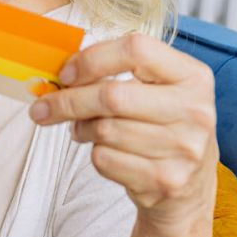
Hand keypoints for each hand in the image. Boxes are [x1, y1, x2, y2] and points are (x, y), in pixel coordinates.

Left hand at [28, 34, 218, 236]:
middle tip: (42, 107)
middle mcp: (194, 110)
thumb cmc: (164, 128)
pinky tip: (107, 152)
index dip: (92, 59)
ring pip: (104, 130)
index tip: (66, 74)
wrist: (190, 187)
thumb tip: (61, 74)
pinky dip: (95, 154)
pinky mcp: (166, 179)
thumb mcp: (158, 91)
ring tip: (85, 130)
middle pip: (112, 95)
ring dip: (81, 129)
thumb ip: (119, 74)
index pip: (136, 49)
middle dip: (68, 101)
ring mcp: (183, 148)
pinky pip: (105, 159)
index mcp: (193, 76)